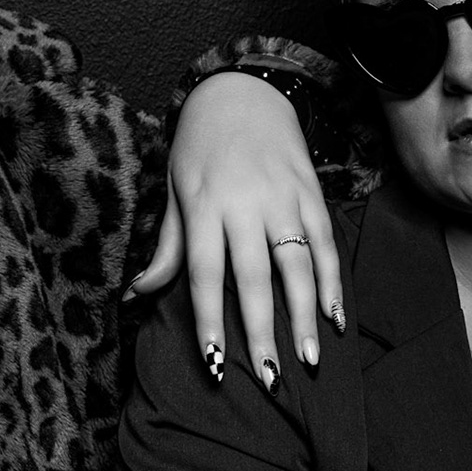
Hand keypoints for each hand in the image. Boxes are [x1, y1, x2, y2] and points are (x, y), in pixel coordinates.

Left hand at [132, 72, 342, 384]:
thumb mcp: (174, 191)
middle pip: (253, 278)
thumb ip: (167, 247)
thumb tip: (136, 295)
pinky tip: (335, 318)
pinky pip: (325, 242)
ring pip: (296, 265)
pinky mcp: (311, 191)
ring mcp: (282, 197)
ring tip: (308, 360)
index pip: (203, 275)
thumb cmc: (199, 149)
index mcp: (203, 206)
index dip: (210, 322)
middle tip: (270, 380)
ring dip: (304, 316)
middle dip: (261, 332)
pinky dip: (332, 282)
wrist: (242, 91)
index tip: (216, 365)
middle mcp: (244, 203)